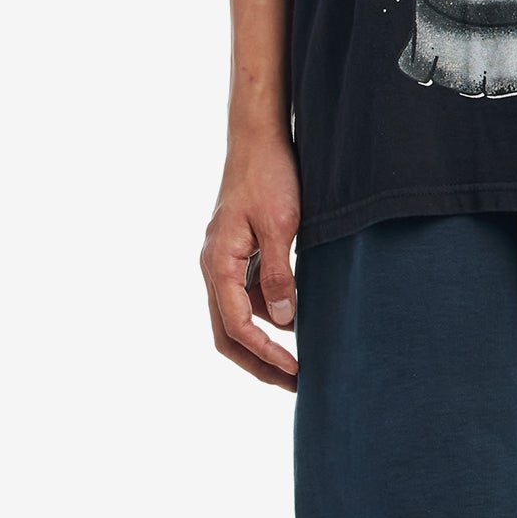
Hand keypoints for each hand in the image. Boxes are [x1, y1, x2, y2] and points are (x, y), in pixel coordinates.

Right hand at [200, 132, 301, 390]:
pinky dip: (269, 311)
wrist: (258, 135)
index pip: (237, 327)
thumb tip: (284, 321)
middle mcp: (214, 266)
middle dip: (259, 362)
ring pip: (237, 314)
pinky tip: (297, 315)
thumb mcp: (279, 224)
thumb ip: (279, 274)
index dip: (266, 355)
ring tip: (301, 356)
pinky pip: (247, 293)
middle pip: (228, 332)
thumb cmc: (269, 173)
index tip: (296, 371)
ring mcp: (224, 259)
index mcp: (218, 263)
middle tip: (294, 382)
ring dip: (265, 338)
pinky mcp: (238, 250)